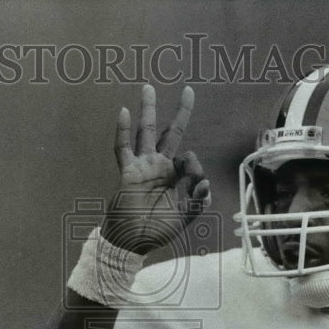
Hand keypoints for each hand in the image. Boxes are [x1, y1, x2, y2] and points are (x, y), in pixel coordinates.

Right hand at [101, 84, 209, 254]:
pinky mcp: (127, 172)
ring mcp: (142, 166)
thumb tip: (206, 184)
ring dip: (148, 110)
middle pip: (171, 133)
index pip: (189, 160)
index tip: (197, 183)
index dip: (196, 166)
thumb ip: (197, 203)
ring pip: (146, 132)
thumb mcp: (184, 219)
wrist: (131, 242)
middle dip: (180, 112)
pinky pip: (123, 147)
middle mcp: (159, 166)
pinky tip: (125, 111)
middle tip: (188, 90)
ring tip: (148, 87)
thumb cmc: (155, 231)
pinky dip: (123, 130)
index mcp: (173, 177)